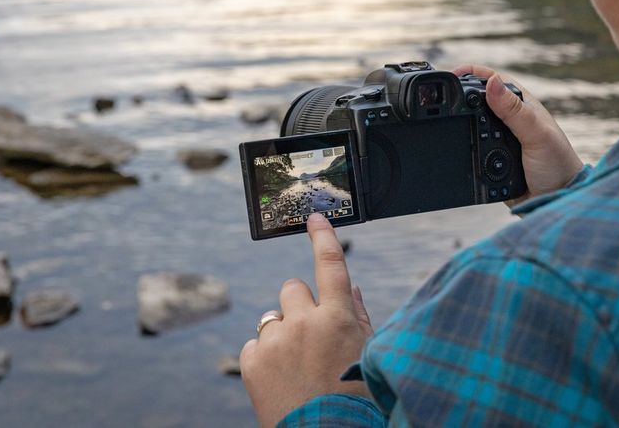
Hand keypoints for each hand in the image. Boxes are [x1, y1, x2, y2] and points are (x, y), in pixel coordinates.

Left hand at [240, 213, 373, 426]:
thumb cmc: (355, 399)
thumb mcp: (367, 356)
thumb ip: (358, 317)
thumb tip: (351, 288)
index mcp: (337, 318)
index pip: (330, 264)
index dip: (322, 237)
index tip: (313, 218)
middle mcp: (304, 322)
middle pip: (291, 288)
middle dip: (299, 306)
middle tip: (309, 337)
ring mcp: (275, 341)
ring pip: (272, 318)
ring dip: (282, 335)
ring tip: (296, 368)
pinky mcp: (251, 361)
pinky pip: (254, 345)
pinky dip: (265, 358)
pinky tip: (280, 379)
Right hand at [453, 65, 583, 205]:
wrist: (556, 201)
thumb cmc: (557, 165)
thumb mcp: (536, 135)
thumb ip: (515, 111)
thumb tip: (491, 82)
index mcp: (521, 106)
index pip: (492, 80)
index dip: (470, 73)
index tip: (451, 75)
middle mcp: (509, 120)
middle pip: (476, 100)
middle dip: (458, 96)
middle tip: (439, 98)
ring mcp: (498, 140)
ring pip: (470, 123)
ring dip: (457, 121)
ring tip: (441, 119)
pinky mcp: (490, 160)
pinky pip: (469, 148)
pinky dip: (459, 144)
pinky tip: (452, 144)